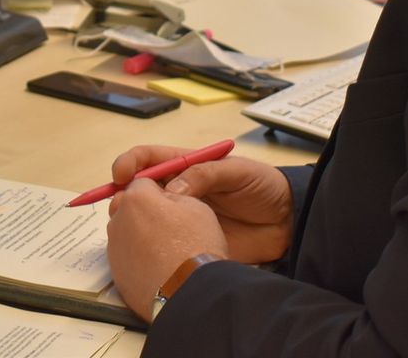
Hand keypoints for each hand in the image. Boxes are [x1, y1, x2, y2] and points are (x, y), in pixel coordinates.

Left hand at [106, 177, 226, 318]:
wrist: (191, 293)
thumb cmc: (197, 245)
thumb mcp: (196, 207)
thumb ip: (174, 195)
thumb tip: (163, 198)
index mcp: (137, 198)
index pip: (142, 183)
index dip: (158, 192)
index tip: (171, 204)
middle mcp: (118, 220)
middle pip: (127, 207)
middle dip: (142, 212)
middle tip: (167, 227)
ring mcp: (114, 249)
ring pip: (125, 233)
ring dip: (139, 236)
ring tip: (166, 252)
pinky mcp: (116, 274)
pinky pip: (126, 258)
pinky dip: (138, 259)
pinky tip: (158, 268)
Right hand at [111, 145, 292, 264]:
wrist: (287, 223)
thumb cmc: (263, 187)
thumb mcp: (237, 171)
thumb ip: (206, 174)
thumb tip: (174, 188)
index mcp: (187, 166)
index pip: (149, 159)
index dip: (130, 163)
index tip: (121, 175)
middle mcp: (178, 189)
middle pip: (139, 189)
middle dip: (124, 194)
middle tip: (121, 206)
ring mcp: (181, 216)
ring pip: (145, 216)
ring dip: (132, 219)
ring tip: (130, 227)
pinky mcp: (188, 240)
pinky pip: (161, 240)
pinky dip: (148, 243)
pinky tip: (145, 247)